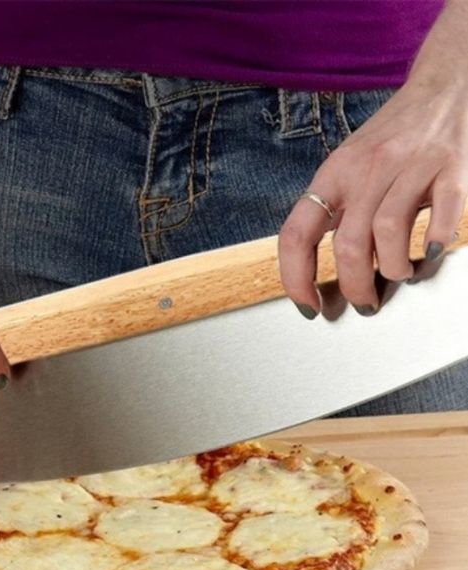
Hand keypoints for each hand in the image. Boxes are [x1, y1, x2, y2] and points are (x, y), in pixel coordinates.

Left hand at [278, 77, 467, 317]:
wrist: (441, 88)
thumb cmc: (390, 138)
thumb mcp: (347, 167)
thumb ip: (333, 211)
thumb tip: (315, 270)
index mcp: (334, 174)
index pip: (297, 234)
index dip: (296, 279)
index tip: (308, 305)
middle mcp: (367, 169)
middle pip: (349, 245)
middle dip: (355, 287)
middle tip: (365, 302)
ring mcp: (410, 166)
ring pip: (389, 233)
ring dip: (394, 269)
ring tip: (399, 274)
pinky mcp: (450, 166)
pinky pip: (441, 213)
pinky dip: (435, 241)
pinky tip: (430, 251)